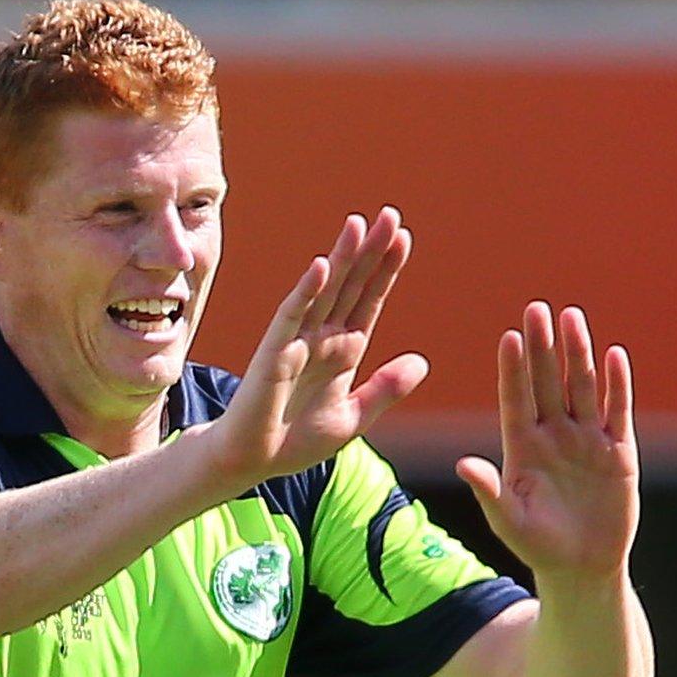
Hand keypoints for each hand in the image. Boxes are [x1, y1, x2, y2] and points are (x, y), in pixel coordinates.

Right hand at [200, 206, 426, 489]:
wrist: (254, 461)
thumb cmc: (298, 440)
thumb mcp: (354, 416)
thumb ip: (386, 388)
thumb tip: (421, 361)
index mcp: (345, 350)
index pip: (370, 300)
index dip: (386, 270)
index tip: (404, 238)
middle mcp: (323, 337)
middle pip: (352, 285)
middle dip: (371, 251)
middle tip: (390, 215)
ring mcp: (298, 340)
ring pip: (324, 290)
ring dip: (342, 257)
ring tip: (360, 224)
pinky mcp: (274, 352)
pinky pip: (292, 315)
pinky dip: (307, 291)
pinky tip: (323, 266)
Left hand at [456, 302, 638, 582]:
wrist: (582, 567)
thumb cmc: (539, 546)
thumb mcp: (509, 522)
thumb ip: (489, 492)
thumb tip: (463, 465)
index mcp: (522, 447)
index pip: (516, 399)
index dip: (513, 370)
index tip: (508, 337)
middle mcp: (553, 435)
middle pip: (548, 382)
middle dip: (543, 347)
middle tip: (537, 309)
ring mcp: (586, 440)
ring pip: (582, 387)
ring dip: (578, 353)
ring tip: (572, 317)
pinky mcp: (617, 451)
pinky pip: (616, 411)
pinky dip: (617, 384)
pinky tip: (614, 355)